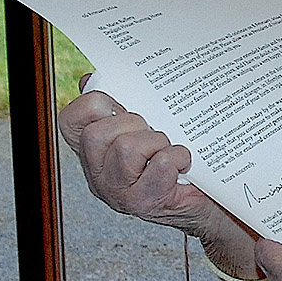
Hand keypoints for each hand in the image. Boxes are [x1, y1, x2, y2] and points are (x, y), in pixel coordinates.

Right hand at [58, 89, 257, 278]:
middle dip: (132, 123)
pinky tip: (184, 162)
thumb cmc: (177, 161)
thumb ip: (120, 106)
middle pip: (96, 135)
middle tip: (154, 131)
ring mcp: (120, 192)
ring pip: (126, 149)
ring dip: (156, 141)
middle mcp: (99, 175)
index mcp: (94, 152)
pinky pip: (159, 164)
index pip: (70, 121)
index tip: (121, 103)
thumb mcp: (146, 130)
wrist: (211, 200)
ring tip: (169, 148)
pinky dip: (177, 156)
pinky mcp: (147, 202)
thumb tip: (90, 78)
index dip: (93, 104)